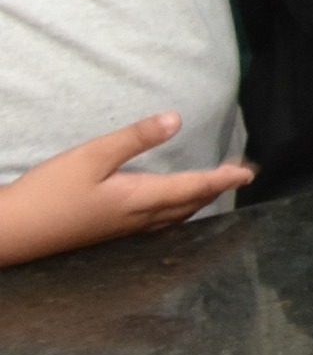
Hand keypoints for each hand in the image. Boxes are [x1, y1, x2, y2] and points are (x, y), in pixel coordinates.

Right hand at [0, 112, 251, 267]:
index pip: (194, 187)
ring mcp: (123, 231)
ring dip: (198, 201)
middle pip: (189, 204)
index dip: (223, 178)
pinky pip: (158, 224)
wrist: (10, 234)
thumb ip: (134, 138)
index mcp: (139, 199)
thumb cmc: (47, 194)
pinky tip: (170, 208)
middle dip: (218, 189)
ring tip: (214, 186)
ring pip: (175, 217)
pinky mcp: (108, 235)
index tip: (248, 172)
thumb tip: (175, 119)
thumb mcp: (91, 157)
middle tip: (241, 174)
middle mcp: (138, 219)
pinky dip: (177, 212)